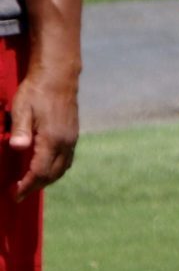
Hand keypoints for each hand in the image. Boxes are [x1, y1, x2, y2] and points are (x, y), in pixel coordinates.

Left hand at [7, 68, 77, 199]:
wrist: (58, 76)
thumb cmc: (36, 91)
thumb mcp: (22, 109)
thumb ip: (20, 130)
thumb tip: (18, 148)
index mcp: (52, 138)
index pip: (39, 171)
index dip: (26, 185)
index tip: (14, 194)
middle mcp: (66, 142)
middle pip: (52, 174)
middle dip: (35, 186)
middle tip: (18, 194)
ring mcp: (71, 139)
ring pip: (62, 168)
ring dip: (47, 180)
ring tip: (31, 184)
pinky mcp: (73, 135)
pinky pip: (66, 160)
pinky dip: (55, 170)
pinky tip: (45, 168)